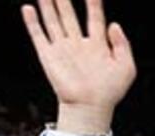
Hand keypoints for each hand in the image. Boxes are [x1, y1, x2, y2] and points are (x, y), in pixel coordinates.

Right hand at [22, 0, 136, 133]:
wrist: (90, 107)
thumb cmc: (110, 92)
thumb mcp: (126, 67)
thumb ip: (122, 44)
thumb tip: (114, 24)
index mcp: (97, 45)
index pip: (94, 18)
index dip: (93, 3)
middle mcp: (78, 44)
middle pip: (69, 15)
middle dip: (64, 0)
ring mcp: (62, 49)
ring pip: (53, 21)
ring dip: (48, 5)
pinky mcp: (48, 56)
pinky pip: (38, 35)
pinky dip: (32, 22)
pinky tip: (28, 9)